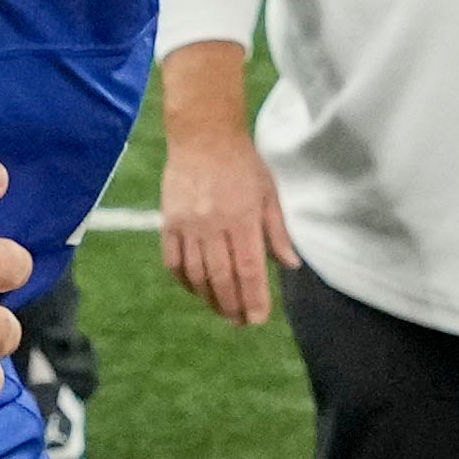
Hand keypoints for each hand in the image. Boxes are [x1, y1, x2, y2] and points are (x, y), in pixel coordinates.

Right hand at [156, 87, 286, 330]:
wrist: (203, 135)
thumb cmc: (243, 163)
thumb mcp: (269, 193)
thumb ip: (278, 231)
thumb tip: (290, 265)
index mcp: (242, 218)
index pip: (249, 268)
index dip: (254, 298)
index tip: (258, 319)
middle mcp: (213, 225)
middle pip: (222, 278)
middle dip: (232, 306)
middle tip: (241, 322)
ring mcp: (187, 225)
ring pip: (197, 274)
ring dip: (210, 299)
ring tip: (222, 311)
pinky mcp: (168, 223)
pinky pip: (173, 262)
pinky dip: (185, 281)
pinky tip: (196, 290)